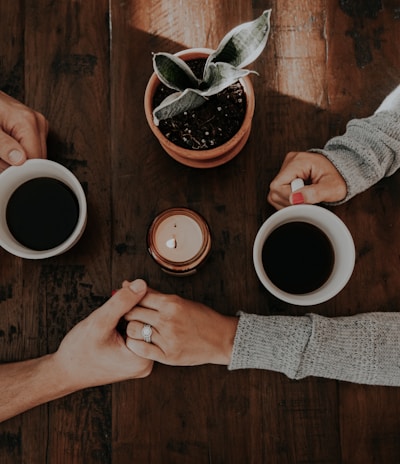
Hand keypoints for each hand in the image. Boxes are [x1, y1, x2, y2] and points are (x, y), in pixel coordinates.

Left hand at [0, 91, 47, 171]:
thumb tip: (19, 160)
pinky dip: (19, 152)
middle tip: (1, 155)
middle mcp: (38, 123)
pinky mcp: (36, 128)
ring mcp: (39, 125)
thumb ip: (3, 145)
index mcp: (28, 122)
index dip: (21, 169)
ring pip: (35, 155)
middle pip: (37, 158)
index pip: (35, 159)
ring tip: (2, 149)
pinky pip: (32, 148)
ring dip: (18, 159)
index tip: (7, 169)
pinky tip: (8, 145)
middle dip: (18, 163)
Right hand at [52, 279, 152, 391]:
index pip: (151, 319)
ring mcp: (140, 363)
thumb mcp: (100, 322)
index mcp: (142, 359)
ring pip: (141, 327)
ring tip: (114, 309)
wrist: (65, 372)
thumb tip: (142, 284)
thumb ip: (122, 302)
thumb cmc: (79, 351)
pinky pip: (135, 335)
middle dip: (134, 306)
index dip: (138, 300)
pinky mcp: (133, 360)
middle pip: (148, 323)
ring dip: (130, 313)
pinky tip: (115, 319)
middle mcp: (145, 363)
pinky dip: (126, 323)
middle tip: (120, 295)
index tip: (125, 289)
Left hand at [124, 286, 238, 365]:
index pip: (139, 296)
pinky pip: (140, 349)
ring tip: (134, 328)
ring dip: (130, 328)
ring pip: (133, 330)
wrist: (221, 339)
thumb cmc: (201, 318)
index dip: (128, 297)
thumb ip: (155, 295)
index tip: (124, 300)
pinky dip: (134, 344)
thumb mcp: (180, 301)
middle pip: (132, 312)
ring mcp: (167, 338)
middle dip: (126, 312)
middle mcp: (168, 320)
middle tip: (126, 314)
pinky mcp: (168, 355)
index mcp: (171, 303)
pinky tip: (138, 341)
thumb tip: (131, 284)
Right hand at [267, 151, 346, 208]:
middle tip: (308, 199)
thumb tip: (294, 199)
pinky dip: (289, 199)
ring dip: (290, 201)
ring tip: (305, 196)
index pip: (278, 186)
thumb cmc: (339, 178)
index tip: (305, 201)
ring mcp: (286, 167)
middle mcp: (289, 161)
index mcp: (298, 161)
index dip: (289, 198)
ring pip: (275, 194)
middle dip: (290, 201)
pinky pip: (279, 192)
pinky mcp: (286, 174)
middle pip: (275, 191)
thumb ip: (314, 194)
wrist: (343, 172)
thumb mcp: (332, 188)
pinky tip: (301, 195)